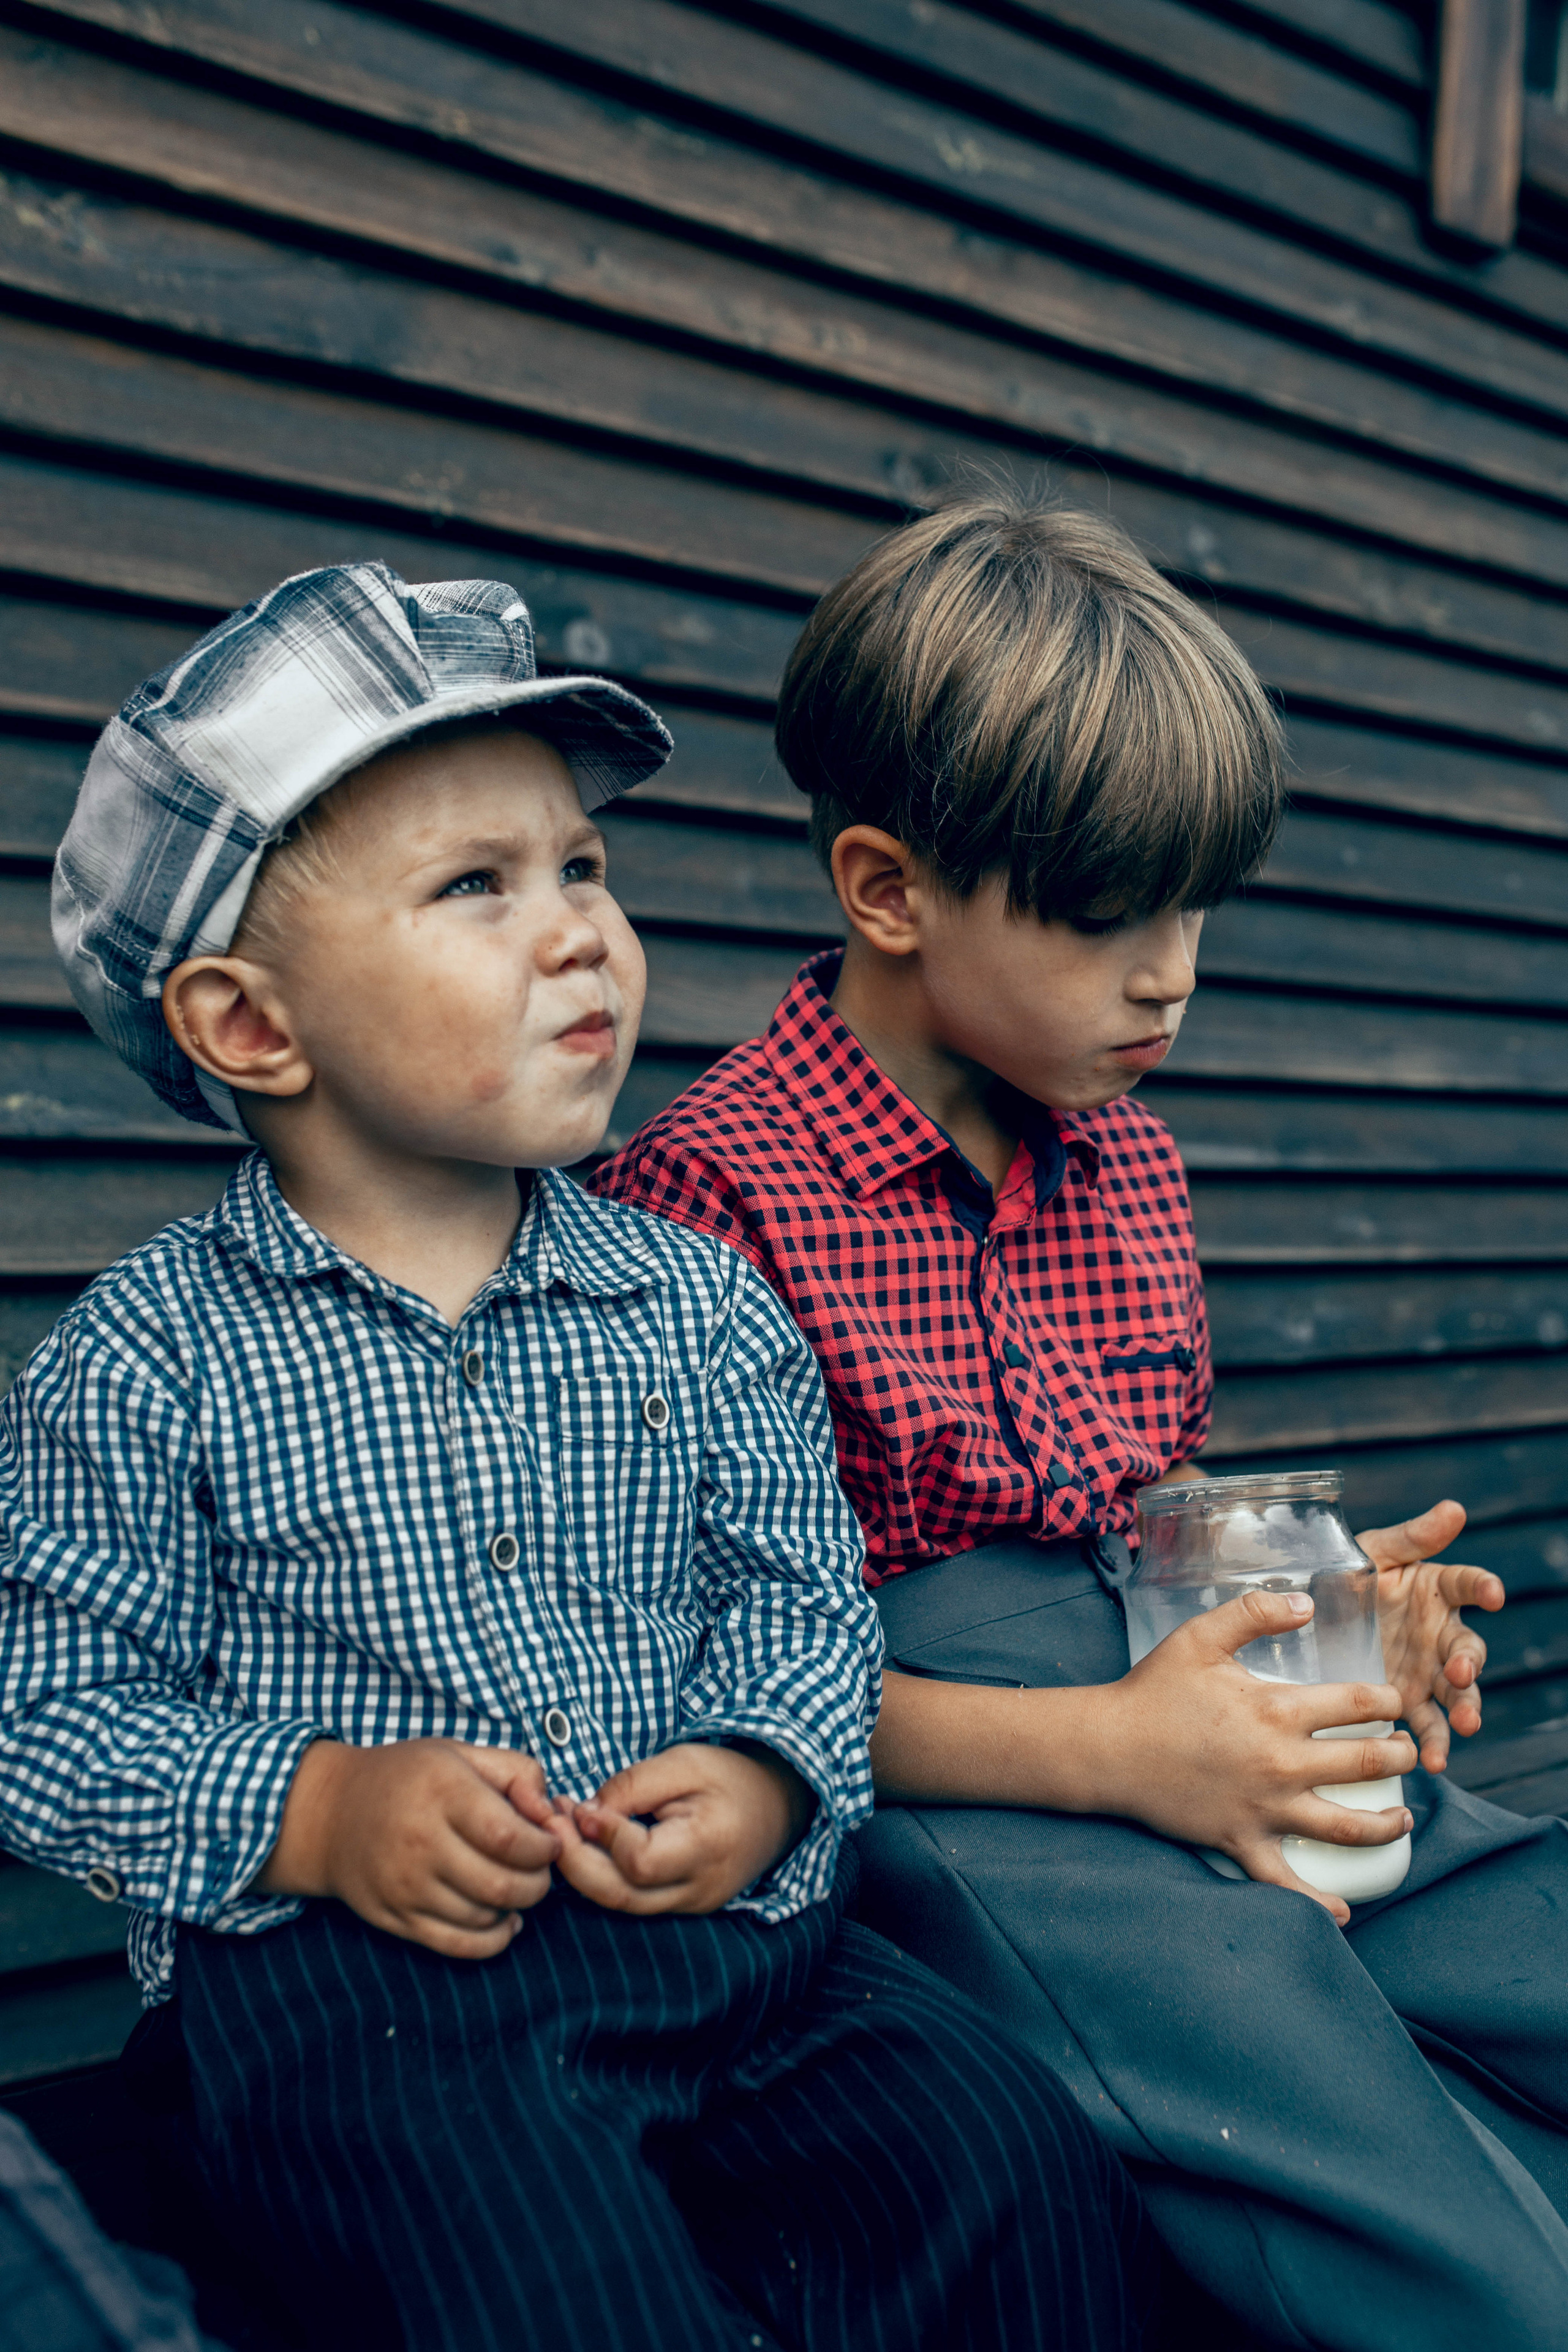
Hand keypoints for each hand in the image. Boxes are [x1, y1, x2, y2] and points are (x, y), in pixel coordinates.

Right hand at [254, 1738, 560, 1956]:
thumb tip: (548, 1814)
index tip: (551, 1843)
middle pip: (501, 1884)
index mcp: (441, 1791)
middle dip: (538, 1883)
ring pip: (483, 1917)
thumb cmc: (408, 1777)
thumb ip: (517, 1772)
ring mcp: (404, 1886)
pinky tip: (504, 1920)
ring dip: (516, 1907)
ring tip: (518, 1886)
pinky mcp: (395, 1918)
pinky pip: (457, 1945)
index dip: (544, 1848)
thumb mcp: (461, 1753)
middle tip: (540, 1869)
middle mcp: (420, 1841)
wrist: (331, 1813)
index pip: (509, 1837)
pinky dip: (492, 1940)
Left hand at [549, 1741, 813, 1914]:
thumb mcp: (683, 1762)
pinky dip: (601, 1876)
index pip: (639, 1861)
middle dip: (573, 1861)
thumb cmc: (730, 1776)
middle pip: (620, 1895)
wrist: (777, 1805)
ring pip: (620, 1904)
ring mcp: (691, 1905)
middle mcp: (700, 1889)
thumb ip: (632, 1787)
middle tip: (549, 1822)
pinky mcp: (682, 1907)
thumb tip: (584, 1815)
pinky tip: (585, 1845)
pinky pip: (631, 1901)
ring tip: (560, 1829)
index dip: (602, 1835)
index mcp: (708, 1848)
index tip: (577, 1804)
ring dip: (580, 1870)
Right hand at [1101, 1589, 1415, 1924]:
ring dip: (1386, 1823)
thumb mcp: (1200, 1637)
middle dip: (1399, 1757)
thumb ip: (1253, 1613)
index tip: (1395, 1702)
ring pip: (1346, 1827)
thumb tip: (1305, 1602)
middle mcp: (1280, 1763)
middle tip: (1407, 1752)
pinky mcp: (1241, 1842)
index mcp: (1275, 1710)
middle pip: (1365, 1764)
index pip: (1355, 1705)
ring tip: (1403, 1817)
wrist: (1108, 1748)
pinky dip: (1318, 1903)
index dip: (1387, 1701)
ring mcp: (1264, 1809)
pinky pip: (1286, 1883)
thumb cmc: (1153, 1690)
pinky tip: (1344, 1911)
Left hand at [1357, 1499, 1504, 1771]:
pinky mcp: (1408, 1700)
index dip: (1482, 1586)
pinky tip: (1432, 1759)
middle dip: (1470, 1663)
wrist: (1313, 1621)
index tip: (1493, 1592)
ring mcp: (1426, 1670)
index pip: (1466, 1585)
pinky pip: (1427, 1724)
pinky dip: (1434, 1742)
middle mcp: (1438, 1633)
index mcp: (1435, 1591)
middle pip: (1467, 1649)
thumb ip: (1413, 1537)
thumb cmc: (1350, 1576)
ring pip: (1456, 1693)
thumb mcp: (1375, 1554)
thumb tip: (1455, 1509)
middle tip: (1461, 1673)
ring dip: (1465, 1709)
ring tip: (1464, 1727)